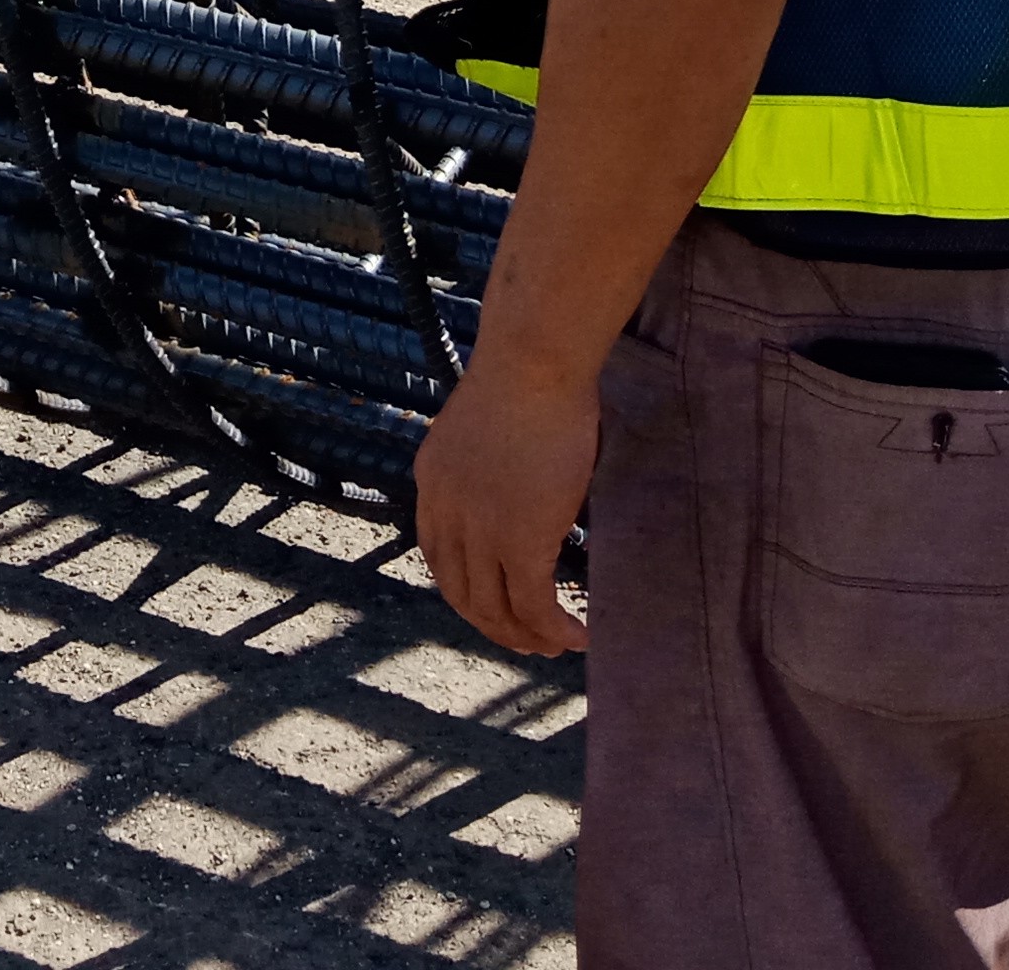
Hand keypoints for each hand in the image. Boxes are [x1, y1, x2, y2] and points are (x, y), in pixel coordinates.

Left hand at [411, 352, 597, 656]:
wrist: (534, 362)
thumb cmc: (527, 376)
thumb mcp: (488, 427)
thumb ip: (490, 463)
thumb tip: (523, 481)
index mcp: (431, 482)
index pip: (438, 555)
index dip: (466, 587)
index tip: (497, 601)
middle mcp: (445, 512)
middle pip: (460, 591)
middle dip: (494, 623)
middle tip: (527, 638)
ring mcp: (479, 531)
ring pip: (494, 609)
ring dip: (525, 636)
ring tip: (553, 645)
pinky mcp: (519, 542)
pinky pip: (533, 606)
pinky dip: (553, 630)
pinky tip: (577, 637)